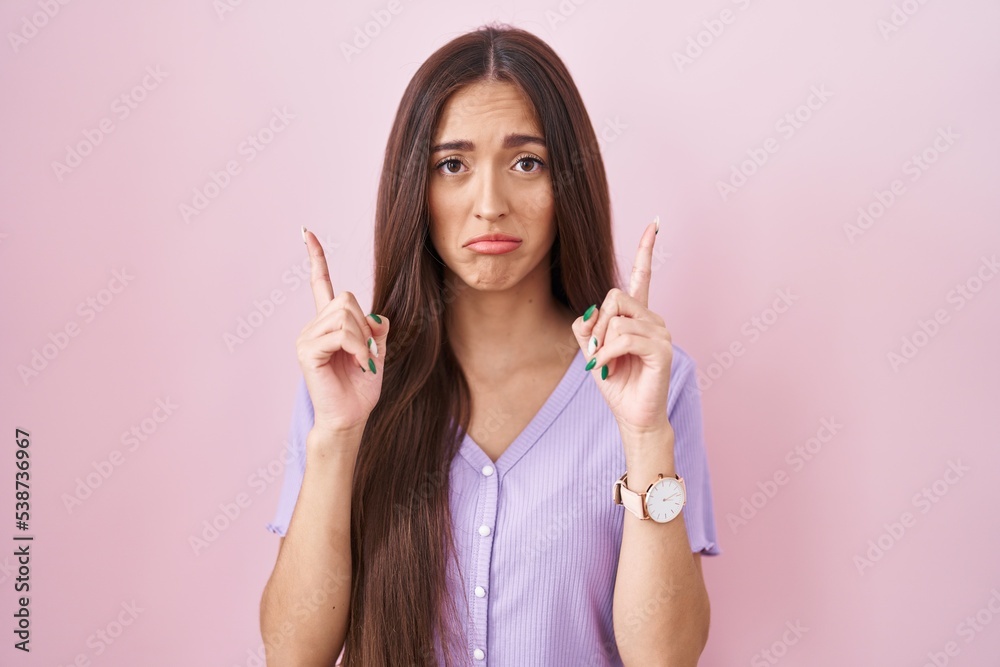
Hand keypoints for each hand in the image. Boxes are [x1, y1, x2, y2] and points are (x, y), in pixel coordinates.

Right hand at [295, 227, 388, 441]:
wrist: (350, 417)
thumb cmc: (361, 387)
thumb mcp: (378, 351)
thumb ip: (377, 329)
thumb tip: (376, 318)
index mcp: (328, 322)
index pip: (321, 283)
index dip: (316, 257)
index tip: (306, 231)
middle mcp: (313, 325)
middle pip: (347, 299)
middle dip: (365, 324)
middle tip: (367, 352)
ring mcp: (307, 337)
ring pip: (345, 316)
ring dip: (363, 340)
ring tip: (361, 362)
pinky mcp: (306, 350)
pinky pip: (339, 335)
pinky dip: (357, 349)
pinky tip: (357, 364)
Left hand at [571, 218, 673, 439]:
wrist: (633, 415)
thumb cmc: (617, 384)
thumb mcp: (593, 352)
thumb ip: (587, 330)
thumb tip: (588, 314)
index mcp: (638, 315)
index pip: (642, 276)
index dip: (647, 249)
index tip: (654, 223)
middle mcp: (653, 318)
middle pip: (615, 297)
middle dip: (598, 324)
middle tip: (597, 352)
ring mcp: (661, 332)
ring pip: (617, 319)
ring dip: (602, 345)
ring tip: (607, 365)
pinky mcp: (662, 349)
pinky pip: (625, 337)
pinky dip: (608, 354)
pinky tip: (608, 369)